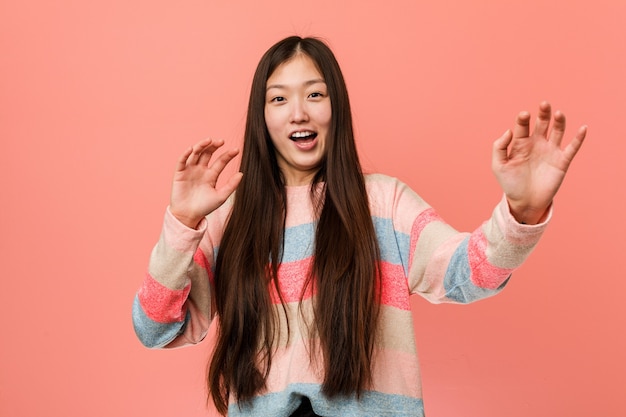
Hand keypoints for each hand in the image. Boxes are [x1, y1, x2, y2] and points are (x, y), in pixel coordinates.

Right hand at [169, 138, 241, 228]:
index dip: (228, 155)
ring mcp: (190, 170)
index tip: (236, 150)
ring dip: (201, 146)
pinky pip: (182, 161)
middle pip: (208, 153)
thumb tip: (241, 174)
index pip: (221, 161)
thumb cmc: (204, 207)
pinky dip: (185, 154)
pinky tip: (191, 149)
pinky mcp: (179, 173)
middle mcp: (201, 170)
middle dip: (214, 146)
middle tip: (221, 141)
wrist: (188, 216)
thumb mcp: (220, 197)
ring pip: (195, 154)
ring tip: (208, 140)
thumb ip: (231, 186)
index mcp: (211, 175)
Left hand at [492, 101, 586, 223]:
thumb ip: (499, 147)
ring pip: (557, 131)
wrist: (525, 202)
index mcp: (520, 143)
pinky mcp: (561, 161)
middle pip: (542, 123)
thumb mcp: (498, 166)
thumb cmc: (510, 184)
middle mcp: (536, 143)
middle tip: (544, 104)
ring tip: (558, 113)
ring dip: (559, 121)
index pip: (523, 126)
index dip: (523, 119)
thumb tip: (508, 130)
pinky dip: (578, 138)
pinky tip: (582, 128)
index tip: (524, 115)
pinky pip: (572, 147)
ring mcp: (550, 151)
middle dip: (543, 113)